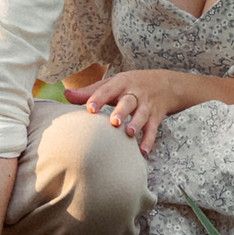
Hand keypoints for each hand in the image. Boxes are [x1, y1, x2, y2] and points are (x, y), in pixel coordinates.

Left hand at [65, 67, 195, 157]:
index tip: (89, 109)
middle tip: (114, 122)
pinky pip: (153, 129)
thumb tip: (66, 94)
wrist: (167, 84)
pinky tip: (142, 152)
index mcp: (121, 83)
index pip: (108, 89)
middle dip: (122, 111)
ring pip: (142, 114)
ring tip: (129, 133)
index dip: (98, 98)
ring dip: (136, 124)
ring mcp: (147, 105)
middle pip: (128, 101)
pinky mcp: (157, 117)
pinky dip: (148, 140)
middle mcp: (135, 93)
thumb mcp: (113, 83)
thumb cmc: (131, 85)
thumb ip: (89, 91)